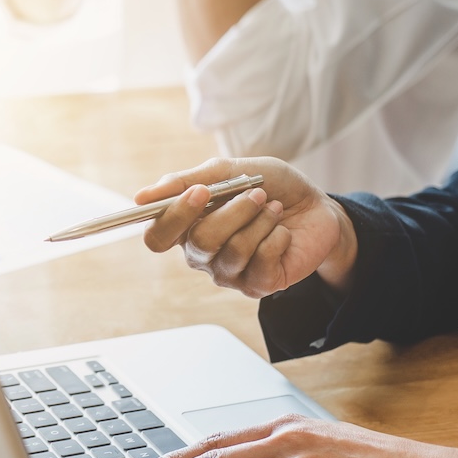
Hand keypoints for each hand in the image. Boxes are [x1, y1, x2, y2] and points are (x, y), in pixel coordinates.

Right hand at [139, 157, 356, 296]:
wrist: (317, 206)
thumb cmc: (269, 187)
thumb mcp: (230, 171)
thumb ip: (187, 181)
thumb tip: (141, 197)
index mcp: (187, 228)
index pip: (156, 237)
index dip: (173, 217)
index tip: (199, 193)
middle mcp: (201, 255)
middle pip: (199, 242)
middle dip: (232, 212)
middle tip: (255, 192)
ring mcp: (228, 273)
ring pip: (232, 251)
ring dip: (259, 221)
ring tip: (273, 208)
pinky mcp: (257, 285)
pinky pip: (260, 262)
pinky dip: (276, 237)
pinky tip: (283, 233)